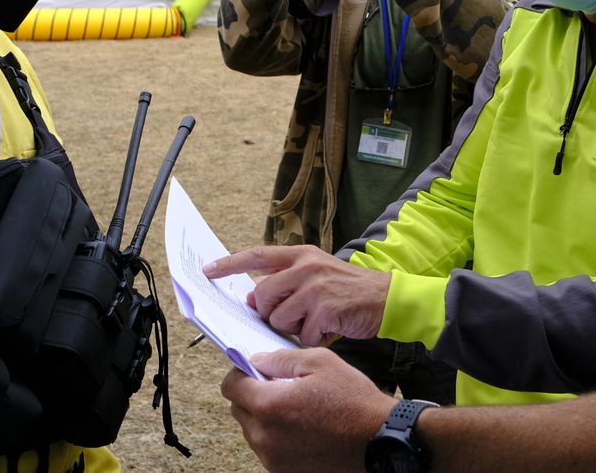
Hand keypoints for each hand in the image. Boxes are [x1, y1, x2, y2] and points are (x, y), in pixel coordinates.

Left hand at [205, 244, 391, 345]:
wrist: (387, 298)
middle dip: (268, 313)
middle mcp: (306, 266)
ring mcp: (316, 286)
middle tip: (289, 317)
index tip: (207, 270)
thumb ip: (287, 281)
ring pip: (279, 318)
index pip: (257, 255)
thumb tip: (253, 298)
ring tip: (315, 322)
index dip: (230, 263)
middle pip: (262, 295)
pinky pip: (302, 335)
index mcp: (301, 255)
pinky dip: (312, 339)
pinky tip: (328, 330)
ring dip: (292, 329)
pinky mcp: (326, 308)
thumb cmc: (348, 291)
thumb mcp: (318, 274)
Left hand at [223, 347, 396, 472]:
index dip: (240, 372)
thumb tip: (257, 361)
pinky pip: (267, 448)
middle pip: (238, 409)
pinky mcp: (284, 472)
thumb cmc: (354, 403)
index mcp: (269, 405)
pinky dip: (276, 435)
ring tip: (296, 408)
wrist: (379, 441)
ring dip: (264, 416)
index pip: (230, 387)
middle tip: (279, 386)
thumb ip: (280, 358)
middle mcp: (265, 436)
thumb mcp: (320, 362)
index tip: (253, 369)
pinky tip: (301, 426)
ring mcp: (273, 459)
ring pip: (252, 430)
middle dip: (252, 394)